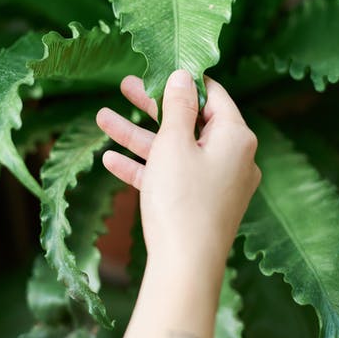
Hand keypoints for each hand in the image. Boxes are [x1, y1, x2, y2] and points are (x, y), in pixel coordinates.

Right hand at [96, 69, 260, 281]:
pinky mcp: (202, 203)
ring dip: (138, 136)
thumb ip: (178, 107)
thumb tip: (184, 76)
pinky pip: (173, 176)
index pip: (213, 95)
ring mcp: (217, 182)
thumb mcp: (174, 144)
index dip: (184, 81)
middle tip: (125, 86)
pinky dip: (146, 167)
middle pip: (190, 121)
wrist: (185, 269)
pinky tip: (110, 159)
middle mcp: (233, 157)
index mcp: (236, 137)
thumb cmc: (182, 200)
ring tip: (102, 118)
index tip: (161, 68)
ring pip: (175, 150)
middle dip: (151, 106)